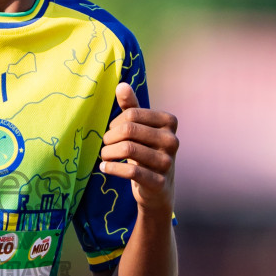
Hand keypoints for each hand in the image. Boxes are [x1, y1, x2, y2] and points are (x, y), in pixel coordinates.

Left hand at [98, 82, 177, 215]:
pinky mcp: (159, 182)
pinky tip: (104, 168)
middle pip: (128, 130)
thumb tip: (121, 85)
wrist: (158, 189)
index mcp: (169, 122)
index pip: (132, 114)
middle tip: (105, 145)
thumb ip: (131, 107)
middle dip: (110, 137)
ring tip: (104, 156)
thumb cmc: (146, 151)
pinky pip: (131, 171)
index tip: (111, 131)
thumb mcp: (141, 128)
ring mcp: (167, 162)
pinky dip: (112, 168)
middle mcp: (172, 140)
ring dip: (108, 153)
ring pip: (127, 149)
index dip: (115, 123)